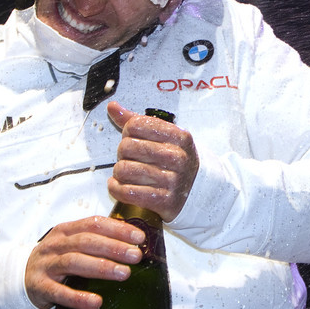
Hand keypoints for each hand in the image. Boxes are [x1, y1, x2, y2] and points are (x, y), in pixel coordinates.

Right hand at [24, 216, 145, 308]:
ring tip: (124, 274)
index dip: (117, 229)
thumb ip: (95, 241)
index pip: (93, 224)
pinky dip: (78, 298)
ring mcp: (46, 265)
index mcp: (65, 231)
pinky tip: (96, 302)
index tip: (138, 238)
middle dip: (113, 247)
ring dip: (101, 267)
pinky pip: (59, 292)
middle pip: (86, 241)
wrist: (21, 278)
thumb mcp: (71, 245)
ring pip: (74, 262)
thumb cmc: (55, 260)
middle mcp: (55, 245)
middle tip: (136, 256)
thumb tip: (133, 245)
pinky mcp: (39, 286)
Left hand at [106, 100, 198, 222]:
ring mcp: (173, 181)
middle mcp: (178, 157)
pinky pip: (127, 192)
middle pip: (128, 146)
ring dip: (118, 173)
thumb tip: (113, 106)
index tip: (133, 138)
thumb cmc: (174, 162)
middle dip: (122, 153)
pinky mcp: (164, 201)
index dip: (128, 131)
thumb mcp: (164, 137)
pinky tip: (118, 186)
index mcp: (180, 137)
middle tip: (129, 159)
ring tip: (125, 173)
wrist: (196, 191)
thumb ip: (137, 121)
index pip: (136, 124)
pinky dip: (116, 189)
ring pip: (124, 170)